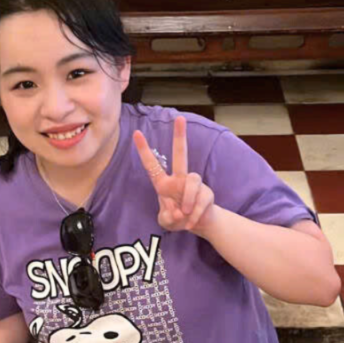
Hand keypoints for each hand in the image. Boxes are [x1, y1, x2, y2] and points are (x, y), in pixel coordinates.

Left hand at [133, 115, 214, 233]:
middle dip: (180, 137)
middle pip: (180, 154)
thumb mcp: (166, 221)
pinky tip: (190, 222)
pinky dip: (194, 215)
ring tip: (184, 214)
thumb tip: (177, 211)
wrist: (200, 224)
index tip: (136, 133)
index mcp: (164, 184)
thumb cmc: (178, 218)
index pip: (152, 165)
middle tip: (179, 118)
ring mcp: (195, 184)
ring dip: (187, 201)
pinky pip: (201, 200)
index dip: (144, 150)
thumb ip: (166, 217)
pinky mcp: (207, 193)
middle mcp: (179, 179)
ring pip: (193, 181)